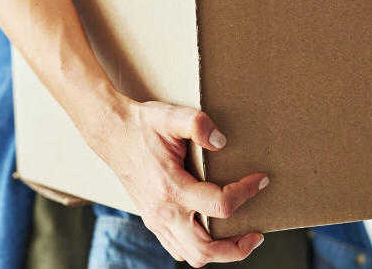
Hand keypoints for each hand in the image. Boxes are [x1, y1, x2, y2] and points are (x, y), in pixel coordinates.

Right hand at [85, 98, 267, 266]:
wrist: (111, 133)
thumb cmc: (142, 125)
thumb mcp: (170, 115)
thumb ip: (198, 124)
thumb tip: (222, 141)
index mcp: (171, 188)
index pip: (220, 206)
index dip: (246, 193)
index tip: (260, 180)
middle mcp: (163, 211)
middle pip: (205, 250)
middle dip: (237, 247)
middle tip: (256, 233)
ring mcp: (155, 220)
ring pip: (191, 255)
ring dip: (219, 252)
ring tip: (238, 237)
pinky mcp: (153, 220)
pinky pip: (178, 248)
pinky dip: (200, 247)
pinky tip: (212, 230)